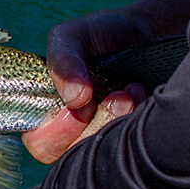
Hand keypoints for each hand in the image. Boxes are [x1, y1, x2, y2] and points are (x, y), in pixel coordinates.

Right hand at [21, 9, 150, 163]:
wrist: (149, 33)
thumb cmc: (103, 34)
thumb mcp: (74, 35)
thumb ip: (62, 60)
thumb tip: (74, 98)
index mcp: (45, 110)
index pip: (39, 144)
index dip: (58, 131)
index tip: (82, 105)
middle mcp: (70, 130)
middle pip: (72, 155)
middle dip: (96, 124)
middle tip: (116, 95)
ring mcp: (101, 136)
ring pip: (102, 152)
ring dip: (118, 119)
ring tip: (130, 88)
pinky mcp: (128, 138)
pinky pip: (130, 146)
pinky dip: (138, 119)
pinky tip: (141, 95)